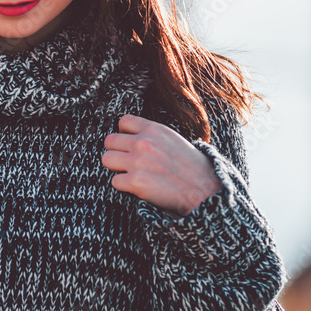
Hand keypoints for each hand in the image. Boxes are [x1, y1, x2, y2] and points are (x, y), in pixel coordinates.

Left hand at [101, 114, 221, 216]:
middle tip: (128, 162)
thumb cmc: (191, 166)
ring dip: (116, 168)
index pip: (123, 122)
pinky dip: (123, 186)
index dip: (124, 134)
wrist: (204, 189)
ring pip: (106, 159)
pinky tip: (137, 186)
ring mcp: (137, 162)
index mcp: (154, 129)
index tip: (130, 144)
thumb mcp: (173, 139)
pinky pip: (114, 181)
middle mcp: (143, 142)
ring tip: (130, 173)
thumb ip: (152, 135)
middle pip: (109, 141)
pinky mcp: (135, 182)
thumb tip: (132, 136)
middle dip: (116, 151)